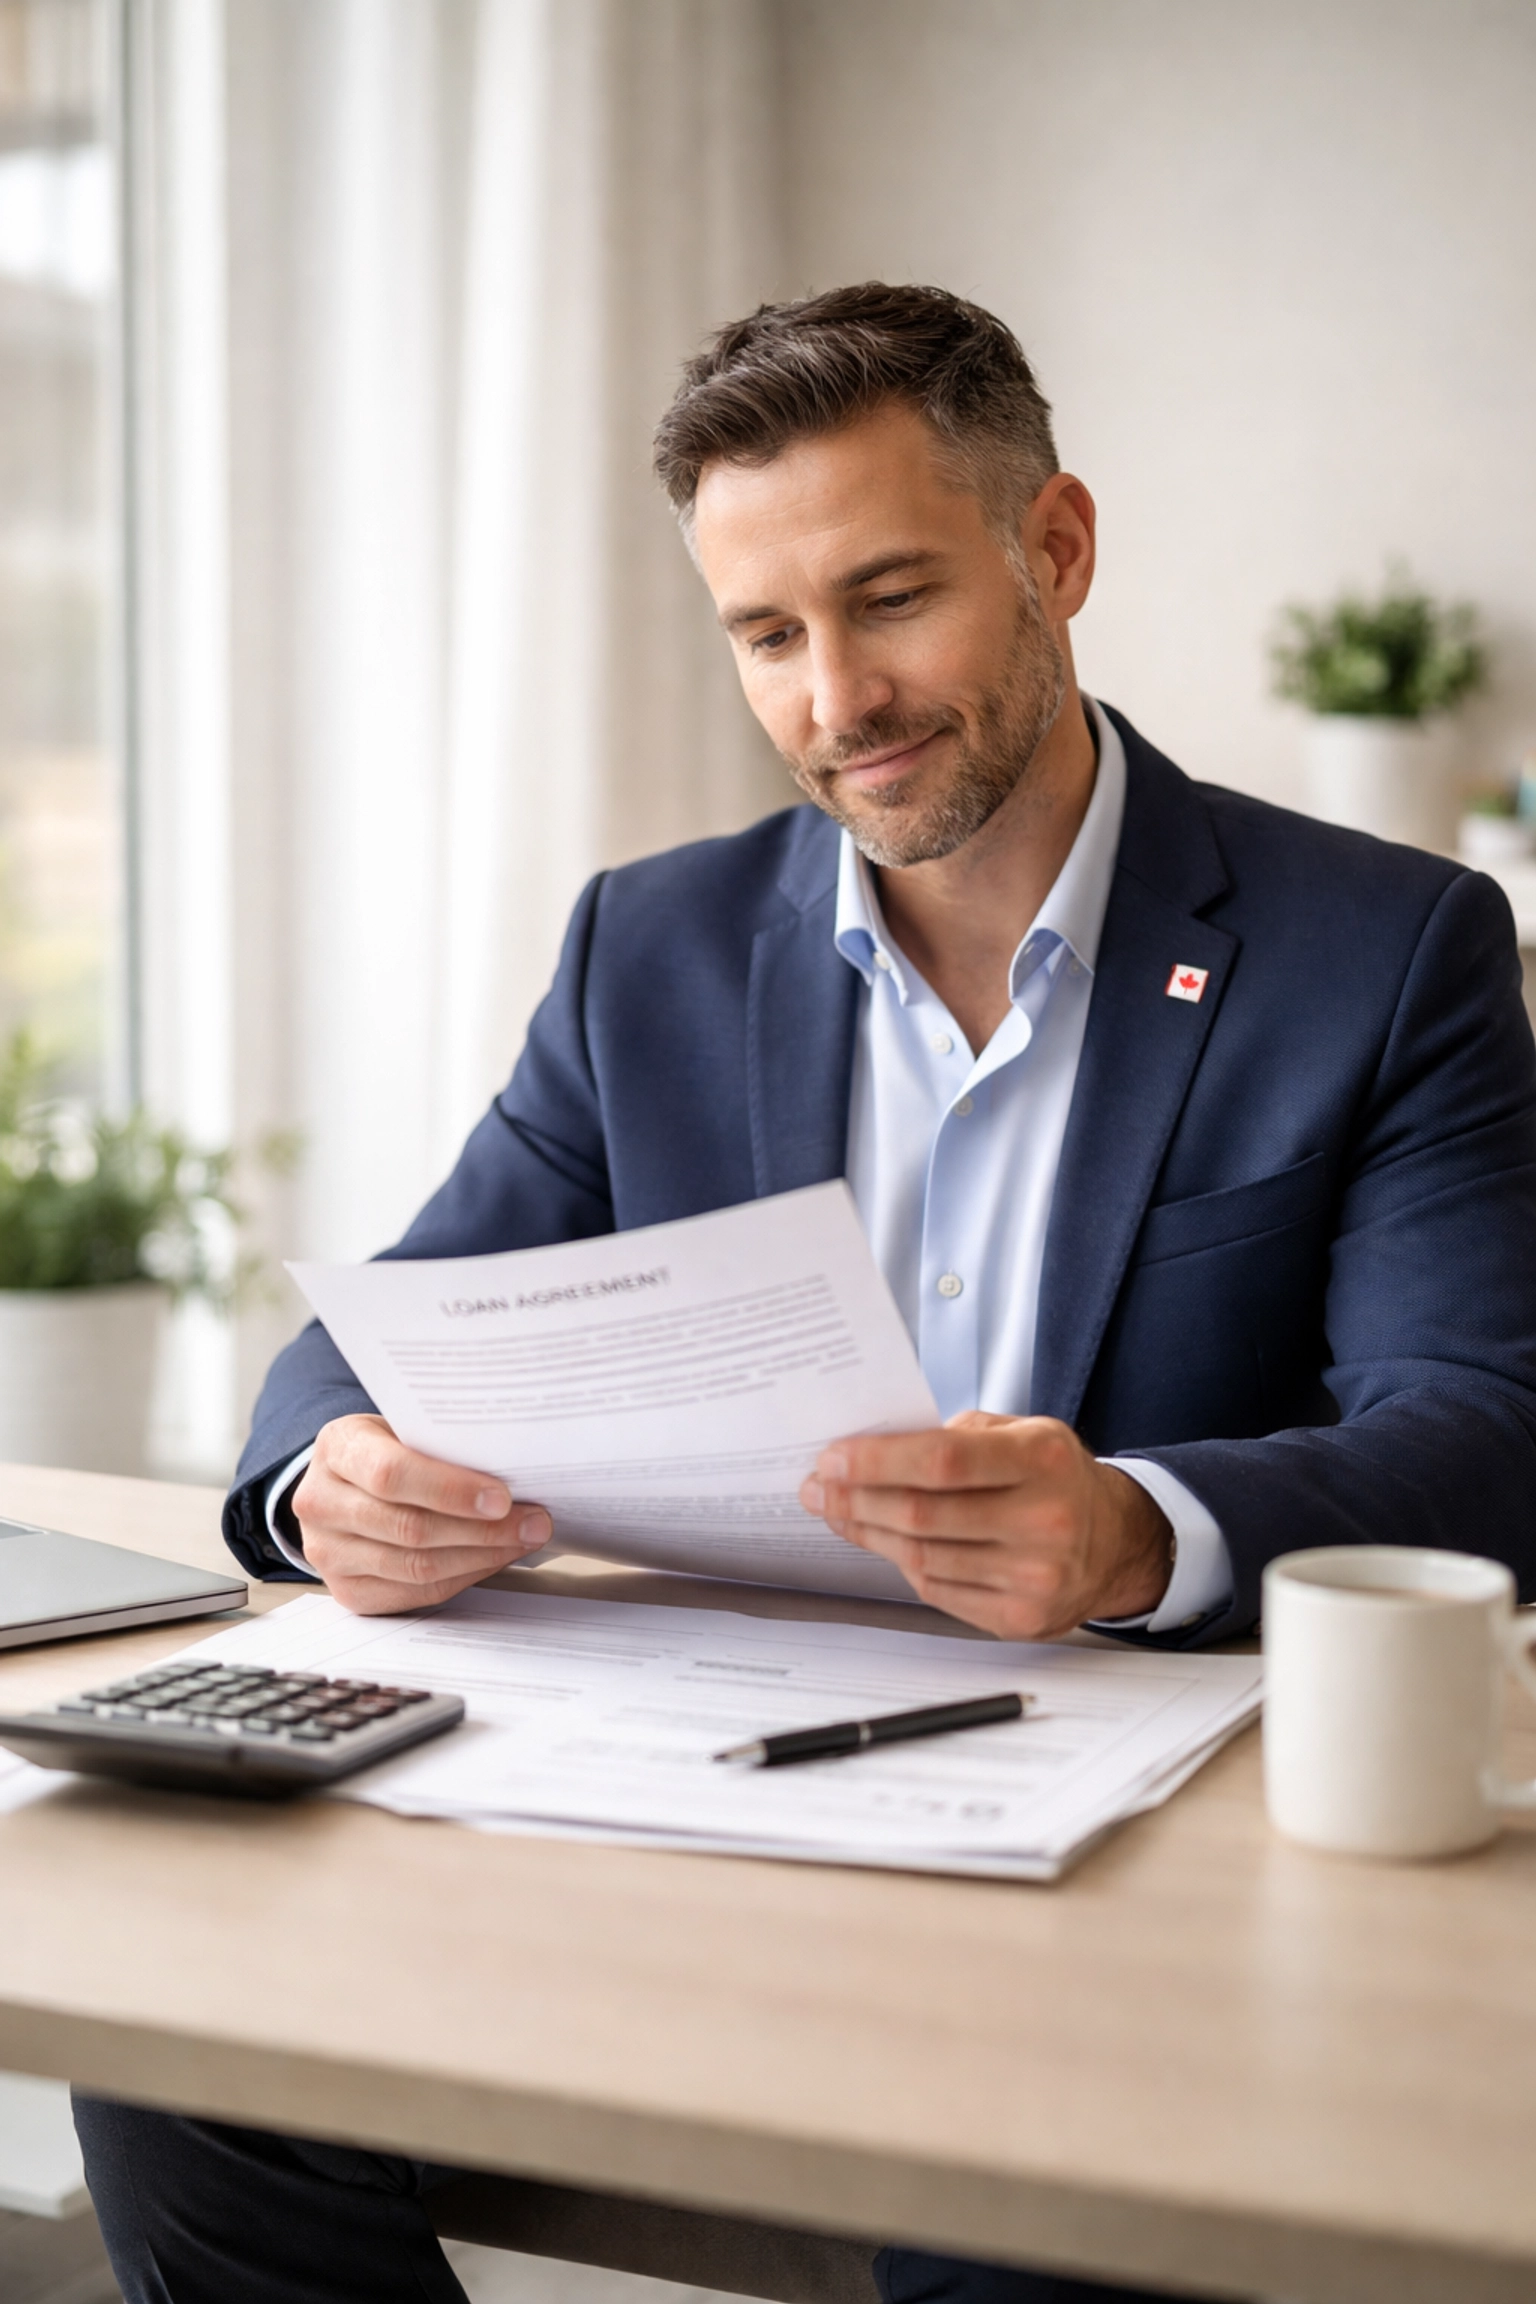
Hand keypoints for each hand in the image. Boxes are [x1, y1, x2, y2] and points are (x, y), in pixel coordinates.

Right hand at [292, 1414, 551, 1614]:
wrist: (344, 1483)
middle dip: (483, 1529)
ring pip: (416, 1566)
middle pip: (409, 1527)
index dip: (451, 1490)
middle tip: (536, 1522)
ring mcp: (327, 1553)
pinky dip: (464, 1576)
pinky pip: (415, 1593)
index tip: (503, 1497)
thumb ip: (444, 1444)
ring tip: (524, 1540)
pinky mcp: (346, 1591)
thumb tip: (519, 1470)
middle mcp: (320, 1503)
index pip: (391, 1474)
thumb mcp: (404, 1428)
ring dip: (481, 1556)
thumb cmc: (389, 1448)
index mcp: (337, 1447)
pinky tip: (494, 1558)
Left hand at [798, 1411, 1171, 1639]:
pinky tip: (882, 1542)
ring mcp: (1035, 1576)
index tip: (832, 1459)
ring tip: (837, 1512)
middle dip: (856, 1500)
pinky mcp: (1021, 1618)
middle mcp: (1044, 1520)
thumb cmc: (1054, 1478)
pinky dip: (901, 1564)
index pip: (943, 1461)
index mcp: (1042, 1459)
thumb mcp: (1022, 1432)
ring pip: (922, 1557)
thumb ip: (956, 1436)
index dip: (877, 1462)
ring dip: (868, 1533)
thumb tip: (872, 1450)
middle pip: (923, 1515)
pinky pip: (937, 1591)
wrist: (1116, 1542)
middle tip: (817, 1488)